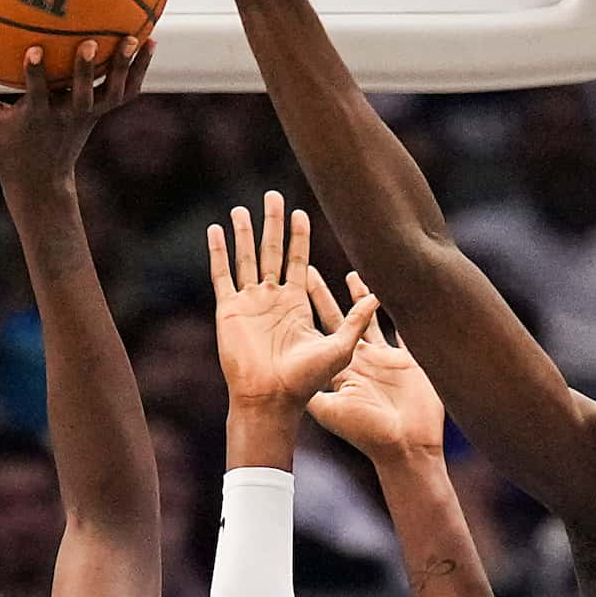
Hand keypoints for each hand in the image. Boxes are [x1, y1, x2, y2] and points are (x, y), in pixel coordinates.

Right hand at [0, 39, 152, 197]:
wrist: (42, 182)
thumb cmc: (8, 148)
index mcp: (37, 117)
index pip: (36, 94)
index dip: (35, 74)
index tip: (33, 50)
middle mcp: (67, 117)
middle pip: (81, 95)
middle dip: (83, 71)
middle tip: (89, 42)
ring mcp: (88, 116)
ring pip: (111, 93)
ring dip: (124, 67)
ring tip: (135, 37)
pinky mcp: (101, 113)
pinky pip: (125, 91)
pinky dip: (138, 69)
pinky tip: (148, 40)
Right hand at [208, 191, 376, 413]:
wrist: (271, 399)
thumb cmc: (305, 380)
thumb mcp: (340, 347)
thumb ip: (356, 320)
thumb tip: (379, 295)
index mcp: (296, 305)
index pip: (297, 261)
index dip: (298, 237)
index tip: (299, 213)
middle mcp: (271, 300)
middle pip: (271, 253)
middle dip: (272, 225)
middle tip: (273, 197)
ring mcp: (249, 304)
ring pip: (246, 259)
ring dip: (244, 234)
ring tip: (241, 209)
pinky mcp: (229, 310)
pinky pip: (222, 275)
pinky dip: (218, 253)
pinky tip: (216, 231)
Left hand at [308, 279, 444, 462]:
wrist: (405, 447)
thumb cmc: (367, 433)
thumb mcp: (331, 410)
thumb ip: (312, 390)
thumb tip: (282, 375)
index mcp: (341, 367)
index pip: (323, 327)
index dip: (313, 301)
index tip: (302, 275)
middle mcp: (361, 360)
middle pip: (342, 318)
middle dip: (329, 294)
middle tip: (315, 267)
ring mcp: (386, 359)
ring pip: (373, 319)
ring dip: (366, 297)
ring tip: (357, 271)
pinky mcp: (411, 361)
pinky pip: (407, 329)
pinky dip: (406, 311)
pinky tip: (403, 291)